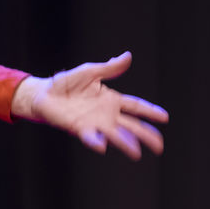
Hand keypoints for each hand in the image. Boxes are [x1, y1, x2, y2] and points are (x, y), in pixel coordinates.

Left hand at [13, 52, 167, 159]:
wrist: (44, 93)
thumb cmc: (67, 83)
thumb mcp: (90, 72)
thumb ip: (109, 68)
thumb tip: (128, 56)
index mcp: (111, 99)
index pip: (135, 106)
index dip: (149, 111)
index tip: (165, 117)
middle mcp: (106, 114)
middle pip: (131, 126)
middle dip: (146, 135)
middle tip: (159, 146)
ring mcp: (94, 123)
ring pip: (115, 135)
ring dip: (125, 143)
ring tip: (136, 152)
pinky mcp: (79, 128)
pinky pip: (90, 136)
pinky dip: (96, 141)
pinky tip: (102, 146)